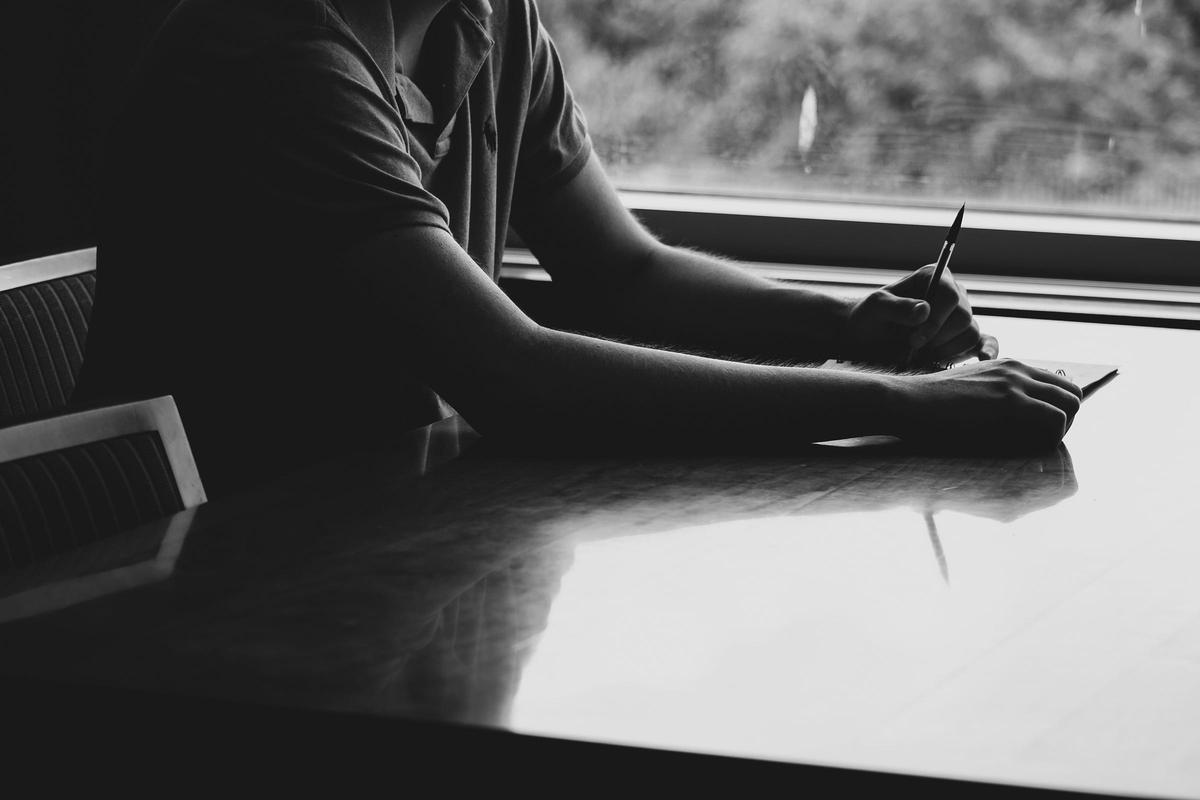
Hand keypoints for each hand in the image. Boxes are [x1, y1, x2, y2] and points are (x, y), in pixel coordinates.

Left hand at [841, 264, 996, 365]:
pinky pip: (987, 342)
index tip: (914, 339)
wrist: (868, 338)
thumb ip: (897, 308)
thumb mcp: (875, 309)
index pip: (950, 296)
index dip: (936, 320)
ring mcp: (961, 316)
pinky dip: (988, 351)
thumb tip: (924, 310)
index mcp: (935, 277)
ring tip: (921, 354)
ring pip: (971, 334)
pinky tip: (984, 361)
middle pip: (963, 318)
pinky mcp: (963, 338)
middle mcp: (954, 294)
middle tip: (912, 347)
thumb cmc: (870, 318)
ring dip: (946, 350)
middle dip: (937, 338)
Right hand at [897, 358, 1082, 450]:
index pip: (1056, 384)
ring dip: (1061, 430)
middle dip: (1066, 420)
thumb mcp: (968, 393)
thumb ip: (993, 398)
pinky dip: (1049, 439)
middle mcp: (1017, 370)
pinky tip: (1023, 448)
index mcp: (1008, 367)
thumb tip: (1008, 420)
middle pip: (1072, 393)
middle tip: (1040, 441)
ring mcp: (1016, 384)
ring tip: (1033, 446)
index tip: (1036, 431)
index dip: (1054, 410)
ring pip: (1071, 405)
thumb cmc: (928, 406)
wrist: (906, 402)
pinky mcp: (1011, 403)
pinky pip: (1056, 420)